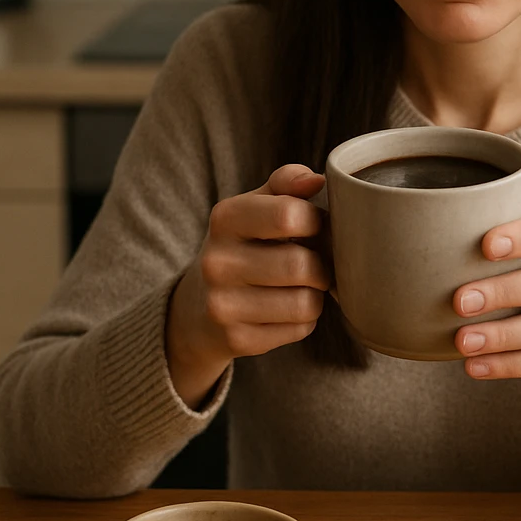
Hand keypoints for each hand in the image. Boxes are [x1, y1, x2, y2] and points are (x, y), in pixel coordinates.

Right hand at [165, 164, 330, 407]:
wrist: (198, 307)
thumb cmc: (243, 246)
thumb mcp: (254, 207)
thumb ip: (286, 183)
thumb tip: (316, 180)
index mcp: (225, 218)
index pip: (290, 215)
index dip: (317, 222)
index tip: (314, 227)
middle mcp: (217, 262)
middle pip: (302, 265)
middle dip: (321, 265)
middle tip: (315, 264)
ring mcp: (222, 305)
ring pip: (306, 303)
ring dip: (316, 295)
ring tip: (301, 288)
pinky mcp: (237, 340)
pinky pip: (300, 329)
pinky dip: (304, 320)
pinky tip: (286, 310)